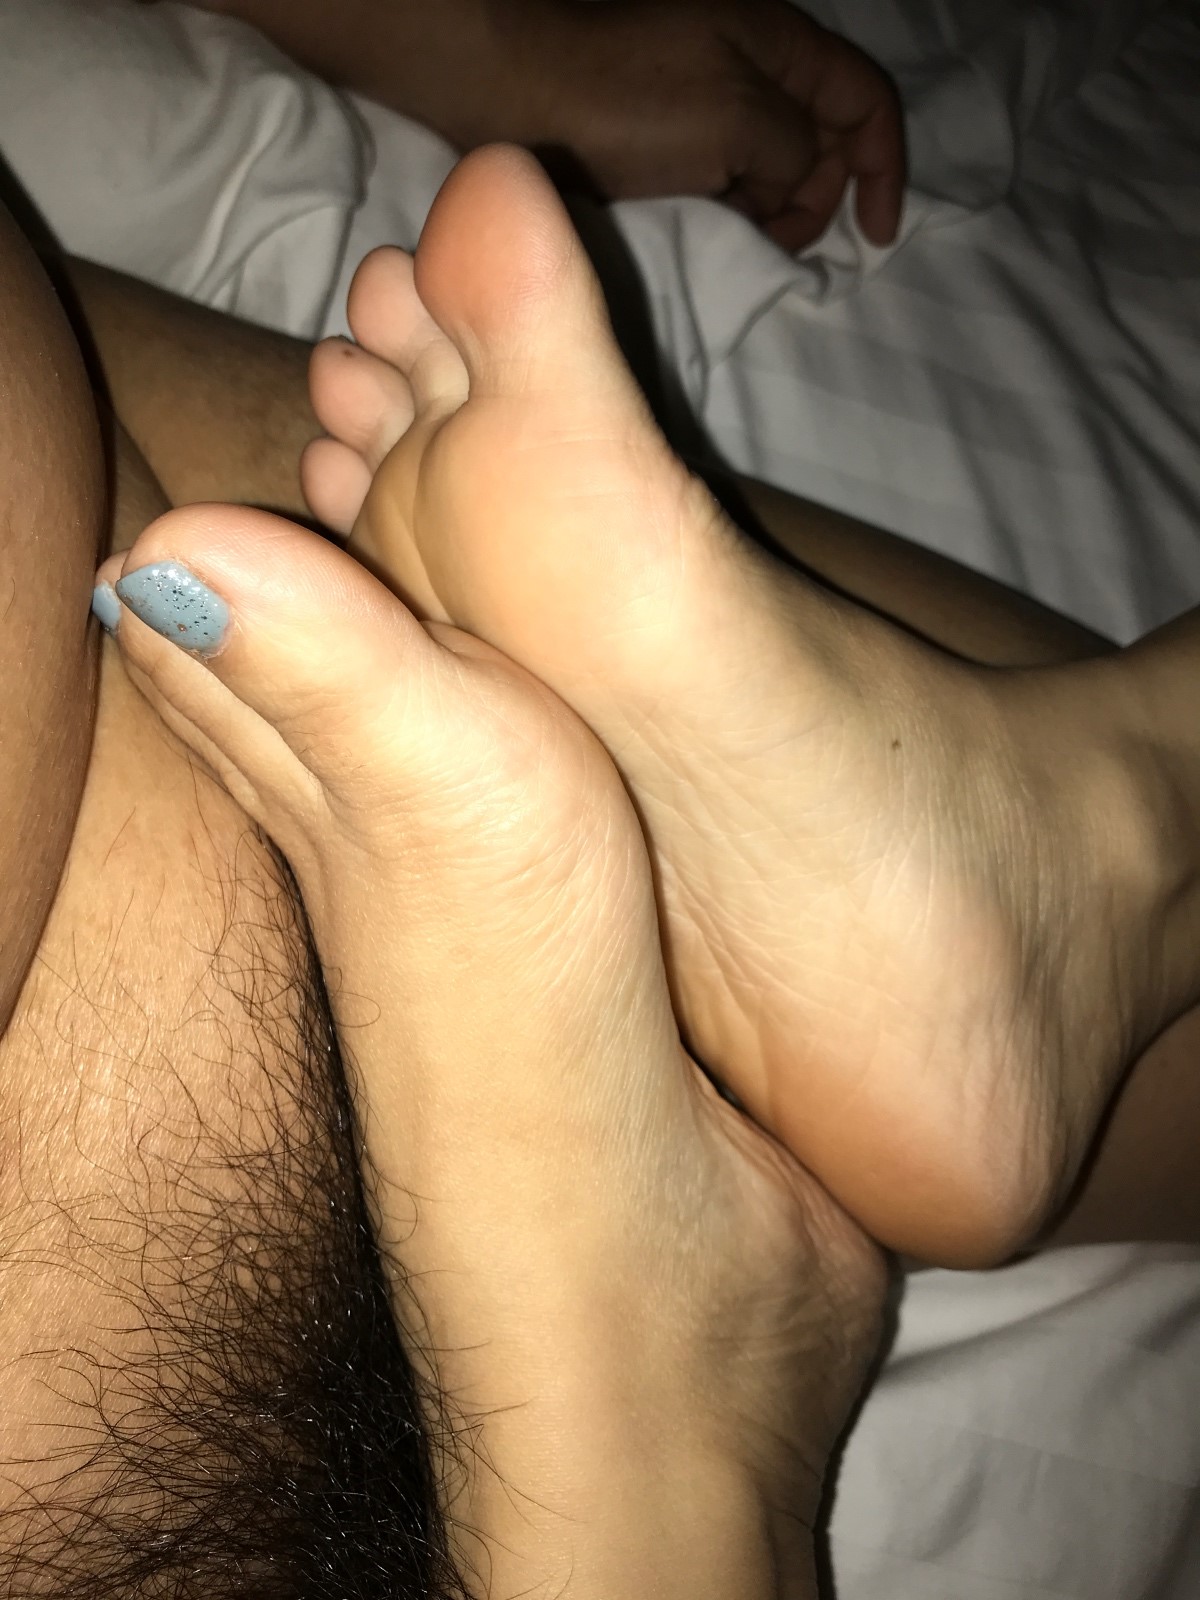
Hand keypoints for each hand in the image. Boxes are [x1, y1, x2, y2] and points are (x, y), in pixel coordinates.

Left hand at [528, 0, 905, 247]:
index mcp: (780, 43)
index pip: (865, 101)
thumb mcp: (736, 120)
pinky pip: (724, 174)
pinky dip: (730, 208)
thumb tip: (794, 183)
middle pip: (821, 139)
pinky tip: (706, 230)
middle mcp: (750, 62)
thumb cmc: (622, 100)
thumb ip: (794, 150)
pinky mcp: (663, 131)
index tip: (874, 240)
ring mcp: (704, 96)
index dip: (883, 168)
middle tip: (779, 246)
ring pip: (771, 163)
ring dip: (770, 210)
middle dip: (817, 198)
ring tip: (737, 238)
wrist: (505, 88)